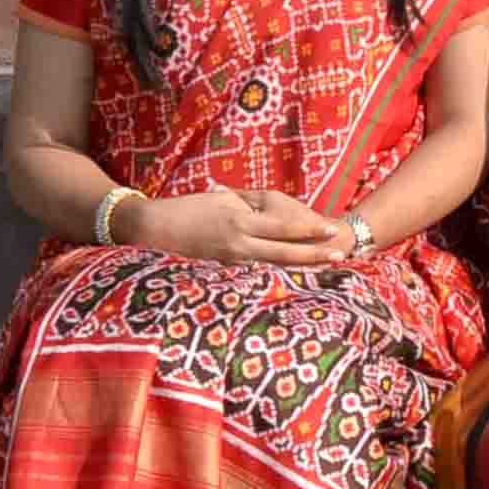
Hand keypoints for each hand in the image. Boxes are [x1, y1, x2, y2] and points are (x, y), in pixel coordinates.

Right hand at [141, 187, 351, 268]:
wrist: (148, 227)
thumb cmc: (186, 208)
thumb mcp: (222, 201)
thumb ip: (249, 207)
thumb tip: (271, 213)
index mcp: (240, 222)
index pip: (283, 228)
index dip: (309, 231)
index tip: (332, 232)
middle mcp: (237, 245)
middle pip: (282, 253)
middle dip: (312, 256)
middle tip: (340, 257)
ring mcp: (227, 264)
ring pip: (268, 269)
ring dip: (295, 271)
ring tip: (321, 274)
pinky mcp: (217, 276)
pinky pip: (247, 279)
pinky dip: (267, 281)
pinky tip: (283, 288)